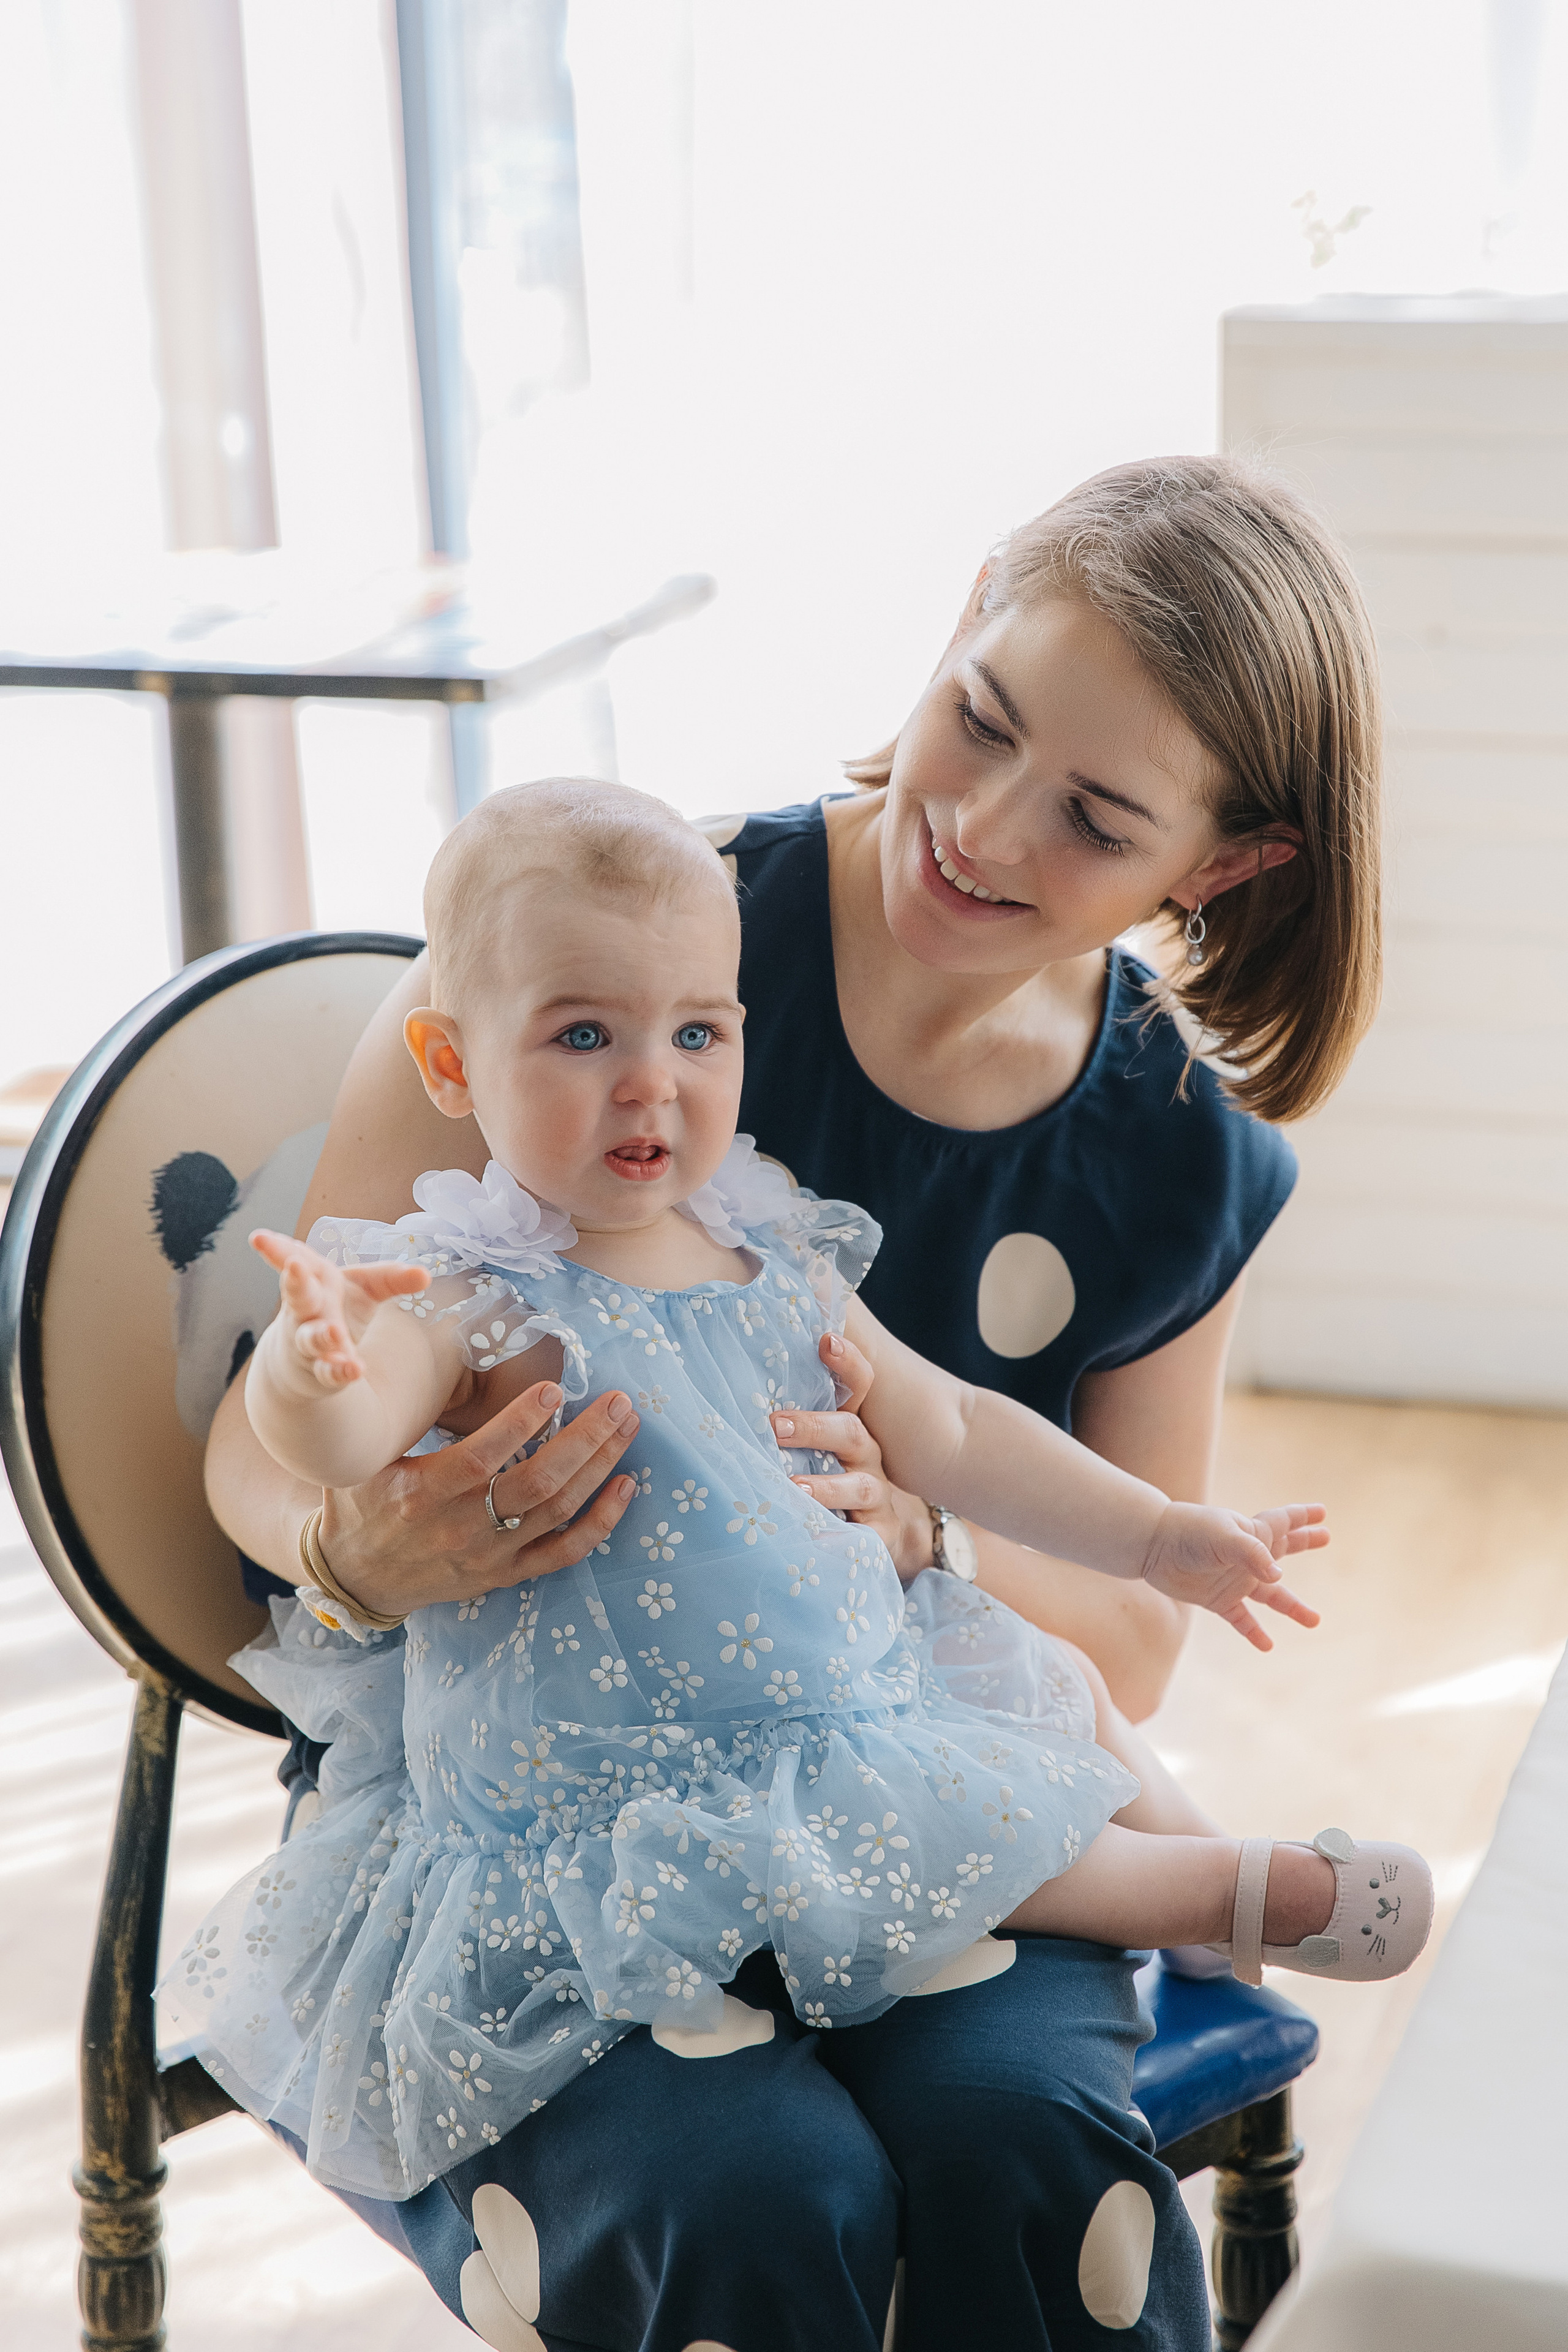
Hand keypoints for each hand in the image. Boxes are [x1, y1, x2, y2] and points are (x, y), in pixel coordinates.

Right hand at [250, 1227, 427, 1391]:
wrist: (302, 1363)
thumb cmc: (334, 1310)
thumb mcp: (364, 1289)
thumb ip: (391, 1278)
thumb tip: (425, 1274)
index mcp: (314, 1282)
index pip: (293, 1260)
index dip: (276, 1249)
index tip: (258, 1237)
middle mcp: (305, 1311)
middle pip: (297, 1295)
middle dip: (295, 1281)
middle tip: (293, 1266)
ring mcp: (306, 1343)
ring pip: (309, 1339)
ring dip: (321, 1336)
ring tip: (335, 1333)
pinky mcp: (317, 1373)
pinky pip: (327, 1372)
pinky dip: (339, 1371)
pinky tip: (354, 1370)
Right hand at [315, 1381, 642, 1617]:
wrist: (356, 1577)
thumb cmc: (361, 1502)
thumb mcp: (361, 1460)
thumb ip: (396, 1421)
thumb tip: (422, 1357)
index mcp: (423, 1493)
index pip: (480, 1458)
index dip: (520, 1423)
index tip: (553, 1387)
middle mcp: (462, 1528)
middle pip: (537, 1483)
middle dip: (585, 1438)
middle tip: (618, 1400)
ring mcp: (490, 1555)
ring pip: (558, 1511)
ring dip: (600, 1466)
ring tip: (627, 1425)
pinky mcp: (507, 1574)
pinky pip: (565, 1553)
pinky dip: (601, 1522)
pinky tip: (626, 1486)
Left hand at [769, 1333, 935, 1584]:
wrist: (894, 1531)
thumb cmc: (841, 1477)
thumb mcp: (827, 1445)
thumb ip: (795, 1420)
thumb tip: (742, 1376)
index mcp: (852, 1428)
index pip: (859, 1386)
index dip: (847, 1363)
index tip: (826, 1340)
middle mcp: (867, 1457)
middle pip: (850, 1432)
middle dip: (814, 1427)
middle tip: (776, 1426)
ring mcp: (876, 1496)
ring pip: (858, 1487)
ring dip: (826, 1486)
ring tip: (794, 1487)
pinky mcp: (879, 1535)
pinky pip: (864, 1538)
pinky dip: (843, 1539)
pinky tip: (818, 1540)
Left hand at [1142, 1500, 1326, 1650]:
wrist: (1151, 1547)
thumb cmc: (1189, 1533)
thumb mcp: (1224, 1537)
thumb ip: (1252, 1554)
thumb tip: (1278, 1576)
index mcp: (1252, 1533)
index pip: (1284, 1522)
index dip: (1303, 1517)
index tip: (1323, 1512)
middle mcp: (1247, 1556)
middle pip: (1283, 1549)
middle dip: (1303, 1542)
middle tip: (1326, 1537)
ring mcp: (1234, 1579)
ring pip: (1271, 1594)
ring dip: (1292, 1607)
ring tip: (1315, 1620)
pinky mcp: (1218, 1599)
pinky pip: (1242, 1619)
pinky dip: (1254, 1632)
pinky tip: (1267, 1646)